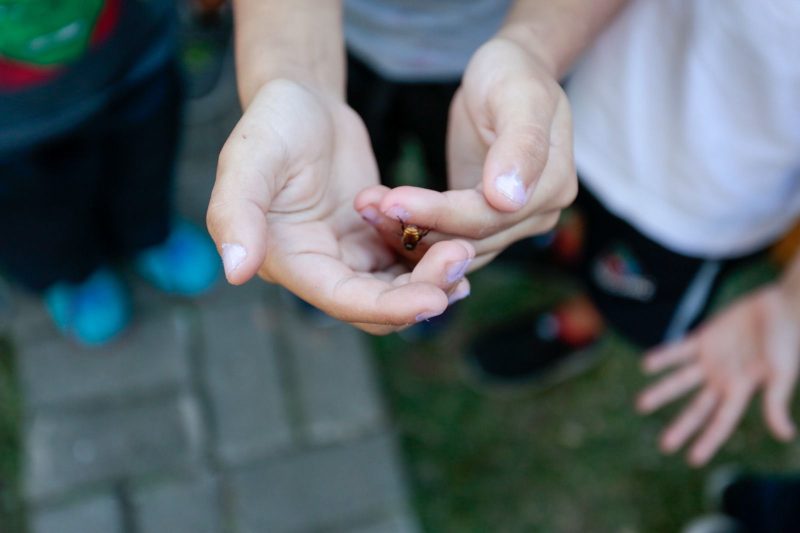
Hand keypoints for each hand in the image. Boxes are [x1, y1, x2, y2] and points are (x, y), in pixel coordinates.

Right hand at [206, 79, 473, 333]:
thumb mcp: (249, 158)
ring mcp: (346, 256)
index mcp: (287, 260)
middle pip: (376, 304)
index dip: (388, 307)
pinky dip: (430, 260)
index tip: (435, 300)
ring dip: (431, 279)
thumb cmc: (272, 123)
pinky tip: (462, 245)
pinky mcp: (370, 240)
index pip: (342, 300)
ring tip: (466, 252)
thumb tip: (235, 271)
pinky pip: (405, 262)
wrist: (302, 100)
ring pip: (396, 289)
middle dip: (421, 291)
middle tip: (461, 257)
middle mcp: (317, 268)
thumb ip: (236, 213)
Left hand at [354, 37, 576, 268]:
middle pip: (471, 238)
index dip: (440, 213)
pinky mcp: (482, 222)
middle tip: (367, 207)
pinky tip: (379, 215)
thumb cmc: (514, 74)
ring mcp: (512, 224)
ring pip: (456, 247)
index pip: (489, 215)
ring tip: (366, 210)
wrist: (505, 75)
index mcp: (552, 187)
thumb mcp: (519, 95)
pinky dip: (414, 232)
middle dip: (416, 225)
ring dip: (408, 234)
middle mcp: (537, 215)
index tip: (392, 201)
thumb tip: (508, 199)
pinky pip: (447, 239)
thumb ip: (520, 145)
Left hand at [637, 285, 799, 465]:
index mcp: (741, 390)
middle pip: (697, 408)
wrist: (781, 307)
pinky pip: (679, 351)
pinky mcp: (704, 339)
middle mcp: (723, 379)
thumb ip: (775, 401)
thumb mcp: (781, 373)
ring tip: (640, 405)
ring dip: (662, 392)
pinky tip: (646, 364)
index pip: (721, 422)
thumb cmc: (786, 342)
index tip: (693, 460)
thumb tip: (785, 435)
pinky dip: (664, 357)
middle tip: (664, 446)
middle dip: (682, 426)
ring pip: (681, 380)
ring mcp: (711, 360)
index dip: (708, 441)